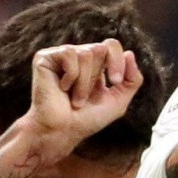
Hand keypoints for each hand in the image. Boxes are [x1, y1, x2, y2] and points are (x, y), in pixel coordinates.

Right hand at [11, 39, 145, 163]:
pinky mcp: (45, 57)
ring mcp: (61, 56)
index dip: (117, 61)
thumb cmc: (86, 120)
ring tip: (74, 99)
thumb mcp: (118, 101)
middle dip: (96, 77)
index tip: (115, 81)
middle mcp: (78, 56)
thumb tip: (130, 53)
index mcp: (95, 64)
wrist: (62, 132)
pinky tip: (61, 88)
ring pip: (86, 53)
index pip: (111, 45)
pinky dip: (71, 76)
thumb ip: (132, 80)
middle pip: (100, 48)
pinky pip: (69, 54)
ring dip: (84, 82)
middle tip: (85, 98)